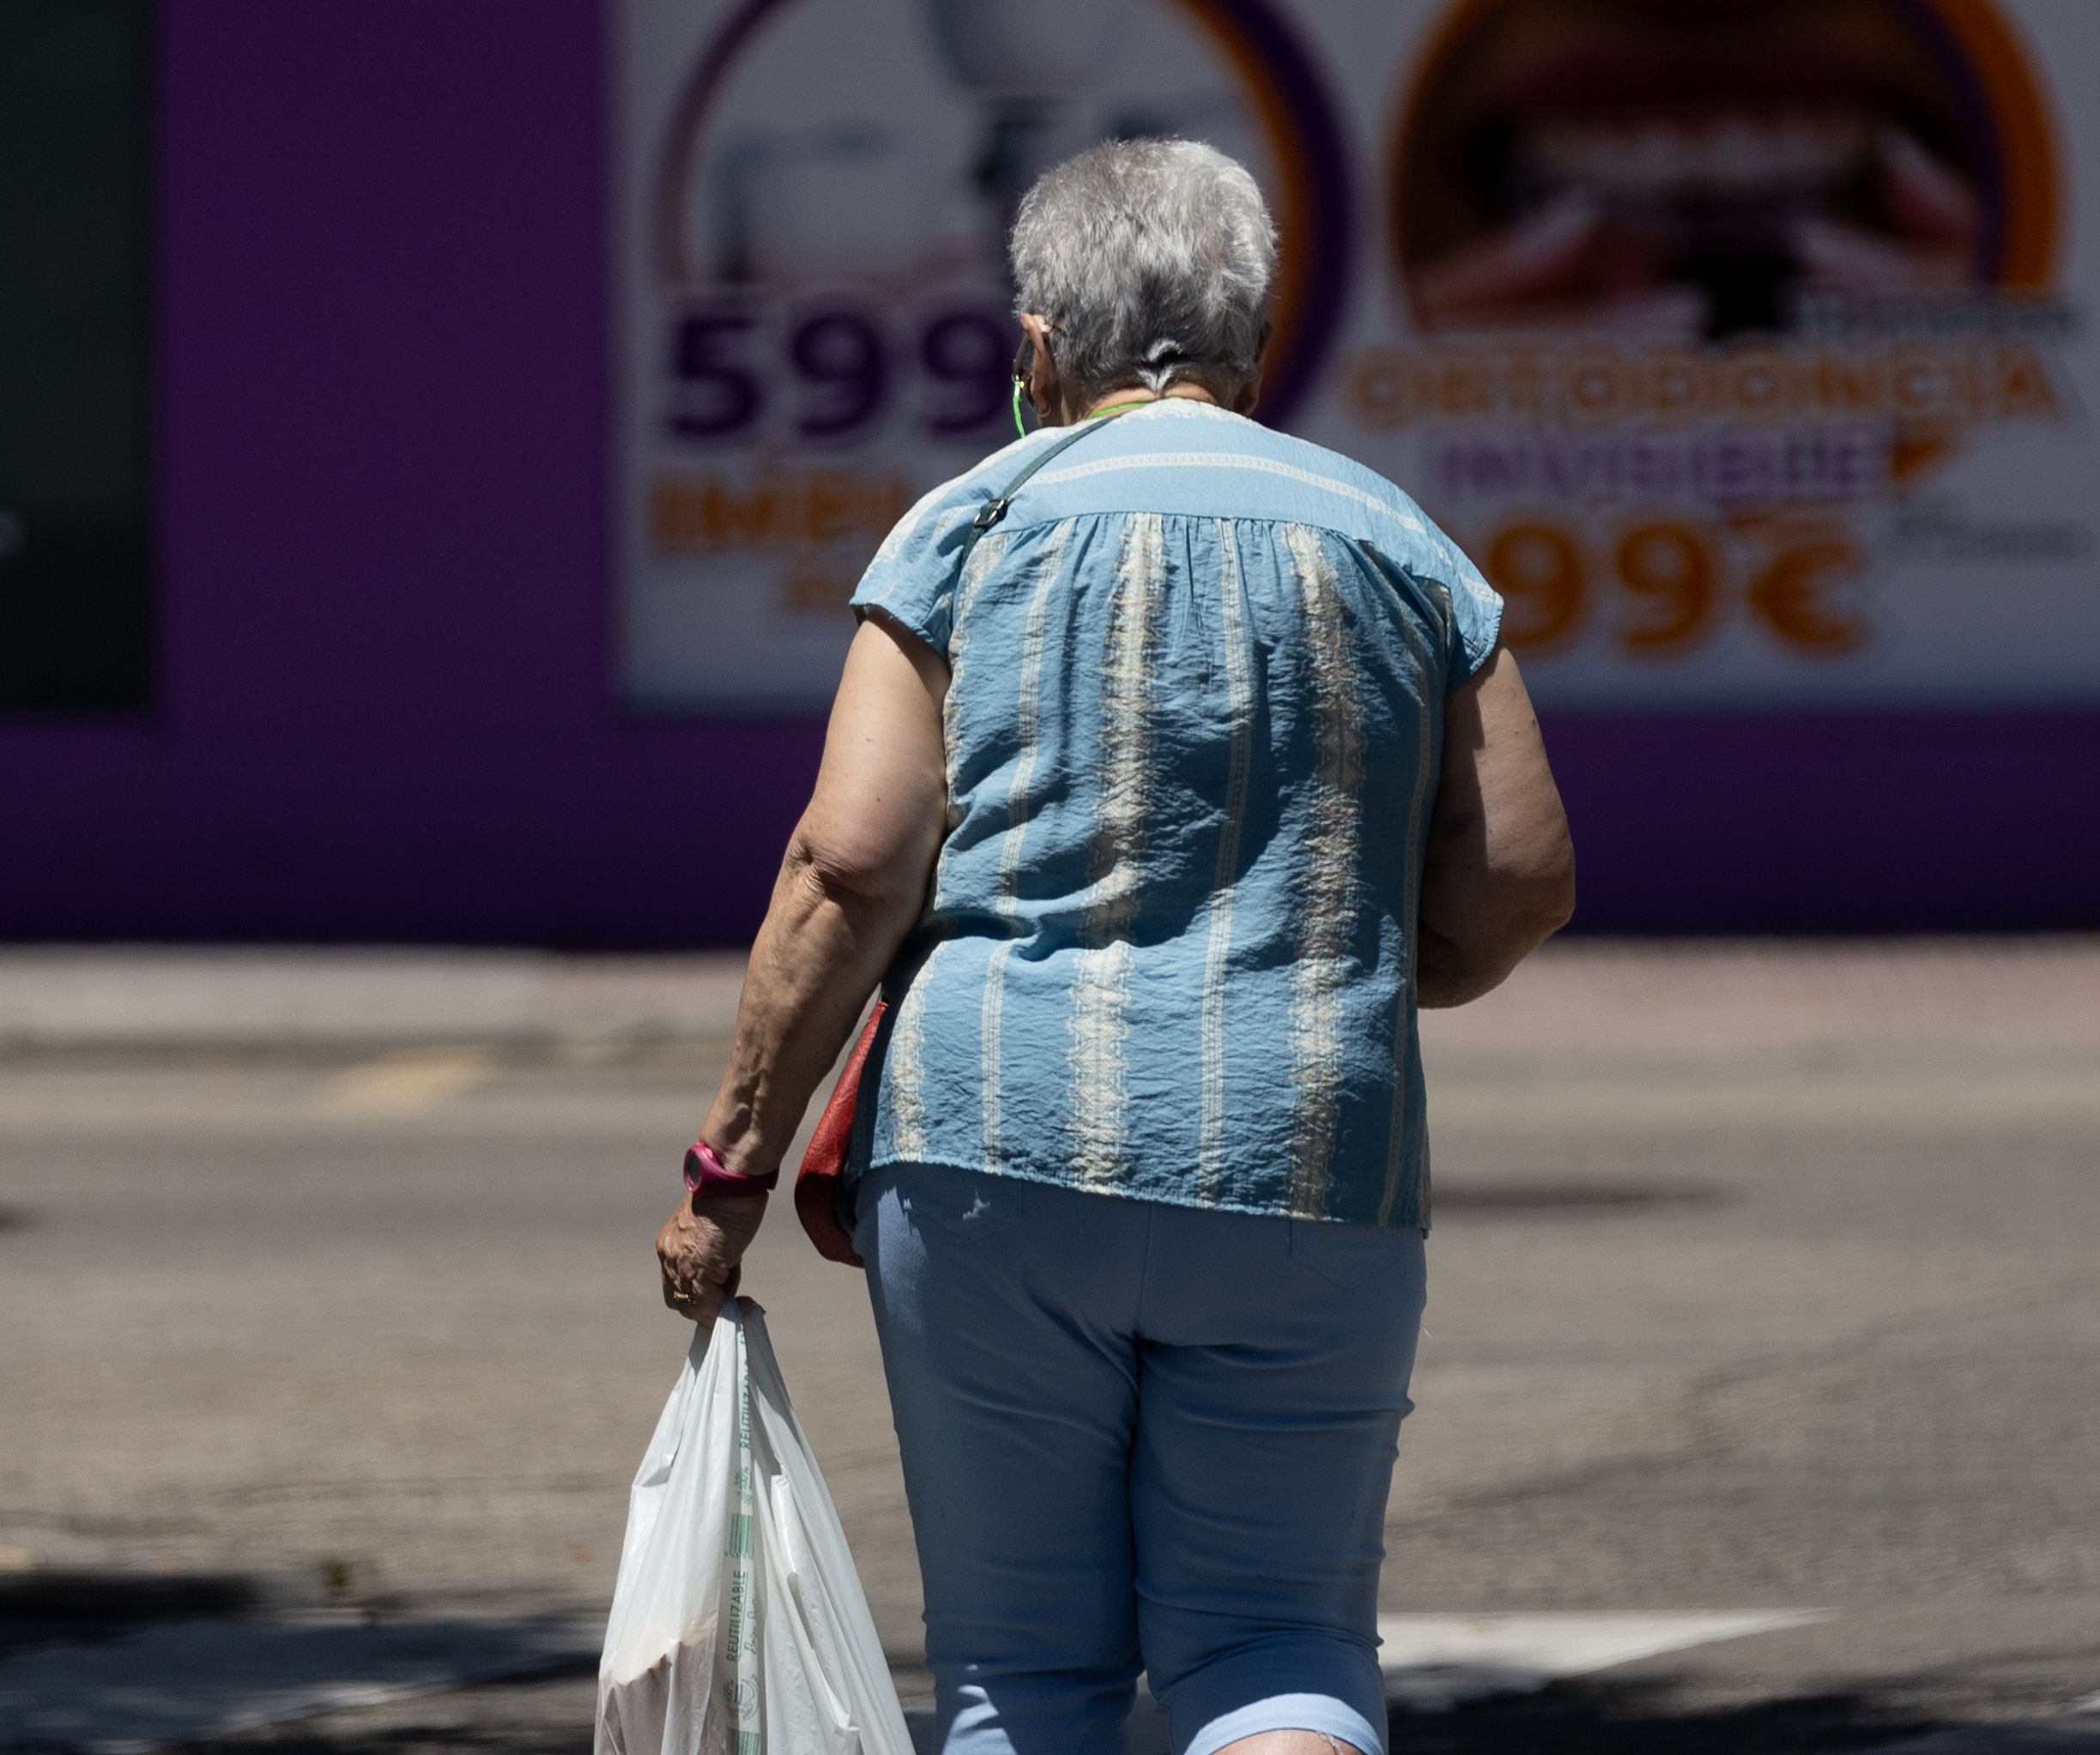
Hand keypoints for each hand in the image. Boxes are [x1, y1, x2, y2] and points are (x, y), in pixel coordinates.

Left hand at [655, 1190, 766, 1326]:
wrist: (730, 1178)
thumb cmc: (729, 1196)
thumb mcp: (713, 1228)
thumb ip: (711, 1252)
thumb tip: (724, 1278)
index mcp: (670, 1242)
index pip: (674, 1284)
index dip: (695, 1298)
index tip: (718, 1299)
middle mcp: (669, 1254)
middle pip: (679, 1301)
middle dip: (705, 1308)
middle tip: (731, 1304)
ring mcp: (682, 1263)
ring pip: (693, 1306)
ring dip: (717, 1310)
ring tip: (740, 1300)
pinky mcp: (699, 1267)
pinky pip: (708, 1303)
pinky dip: (724, 1310)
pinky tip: (743, 1302)